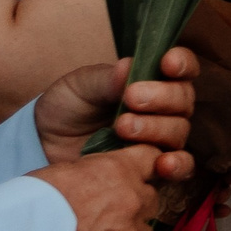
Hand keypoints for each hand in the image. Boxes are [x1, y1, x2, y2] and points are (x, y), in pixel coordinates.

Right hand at [32, 146, 171, 230]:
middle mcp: (134, 202)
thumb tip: (105, 176)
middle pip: (150, 199)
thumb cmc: (32, 203)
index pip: (151, 159)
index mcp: (120, 172)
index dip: (143, 167)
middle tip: (107, 212)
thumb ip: (96, 171)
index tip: (135, 174)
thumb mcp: (64, 171)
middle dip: (134, 204)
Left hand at [35, 48, 197, 173]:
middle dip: (162, 97)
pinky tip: (162, 164)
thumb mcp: (80, 86)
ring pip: (179, 131)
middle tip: (131, 98)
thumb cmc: (68, 107)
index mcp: (154, 80)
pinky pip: (182, 167)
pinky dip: (178, 164)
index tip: (167, 64)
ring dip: (156, 128)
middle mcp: (165, 109)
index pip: (183, 67)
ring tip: (122, 128)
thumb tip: (128, 66)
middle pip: (183, 101)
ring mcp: (162, 138)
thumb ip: (106, 79)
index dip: (182, 63)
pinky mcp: (155, 167)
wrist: (46, 144)